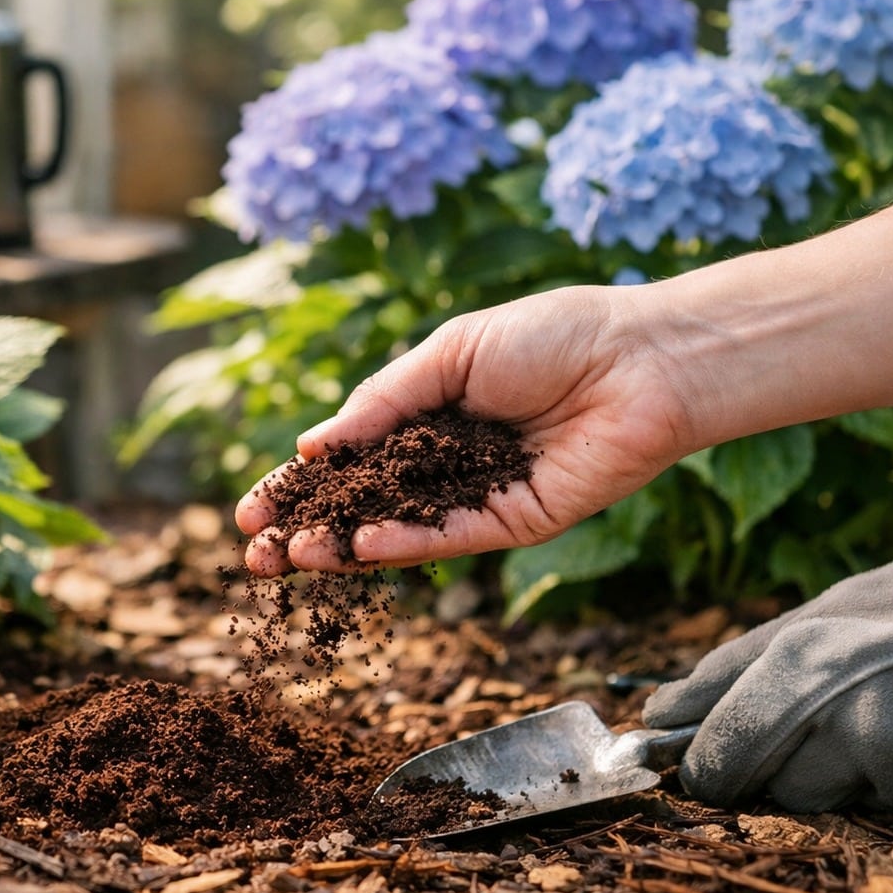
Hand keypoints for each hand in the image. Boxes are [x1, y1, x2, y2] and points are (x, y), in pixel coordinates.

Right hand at [235, 284, 697, 574]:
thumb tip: (313, 446)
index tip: (250, 511)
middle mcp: (443, 464)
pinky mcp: (515, 521)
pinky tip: (364, 547)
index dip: (298, 487)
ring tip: (296, 556)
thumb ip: (382, 402)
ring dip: (345, 547)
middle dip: (307, 531)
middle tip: (255, 555)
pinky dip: (407, 544)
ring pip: (398, 531)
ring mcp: (476, 497)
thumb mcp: (449, 354)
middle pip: (361, 507)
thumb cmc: (551, 335)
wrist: (641, 357)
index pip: (346, 462)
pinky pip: (452, 538)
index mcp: (423, 418)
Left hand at [644, 536, 892, 811]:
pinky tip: (888, 735)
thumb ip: (724, 674)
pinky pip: (871, 799)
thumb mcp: (798, 626)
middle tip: (772, 738)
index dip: (703, 766)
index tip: (698, 765)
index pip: (724, 749)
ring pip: (814, 797)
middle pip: (764, 784)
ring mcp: (891, 753)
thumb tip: (659, 714)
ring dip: (816, 772)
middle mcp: (842, 714)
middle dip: (755, 769)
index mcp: (799, 666)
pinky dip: (868, 778)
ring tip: (848, 722)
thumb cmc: (879, 615)